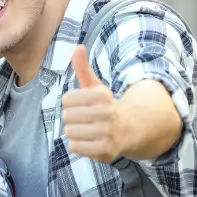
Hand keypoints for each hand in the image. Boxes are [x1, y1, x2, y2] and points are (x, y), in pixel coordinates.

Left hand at [62, 45, 124, 162]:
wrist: (129, 130)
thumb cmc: (104, 107)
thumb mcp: (95, 86)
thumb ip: (82, 68)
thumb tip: (77, 46)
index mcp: (102, 95)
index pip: (66, 99)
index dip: (71, 103)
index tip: (84, 105)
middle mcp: (106, 113)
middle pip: (67, 116)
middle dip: (73, 118)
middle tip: (87, 119)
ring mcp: (107, 132)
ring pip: (69, 131)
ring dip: (75, 132)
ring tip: (89, 130)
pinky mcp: (106, 150)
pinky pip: (75, 146)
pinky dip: (79, 145)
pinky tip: (90, 141)